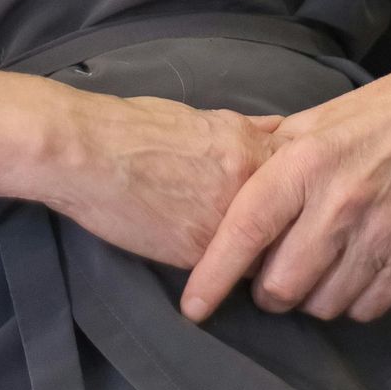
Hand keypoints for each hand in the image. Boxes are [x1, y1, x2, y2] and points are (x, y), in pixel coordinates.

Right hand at [46, 91, 281, 269]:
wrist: (89, 153)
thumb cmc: (134, 128)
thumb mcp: (200, 116)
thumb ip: (245, 130)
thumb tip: (277, 128)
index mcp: (249, 145)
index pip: (302, 180)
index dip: (298, 196)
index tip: (295, 204)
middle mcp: (247, 183)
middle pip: (293, 222)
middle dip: (288, 231)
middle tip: (279, 238)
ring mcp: (225, 222)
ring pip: (266, 252)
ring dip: (261, 256)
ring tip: (246, 256)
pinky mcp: (199, 255)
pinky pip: (230, 273)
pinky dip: (227, 271)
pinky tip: (217, 266)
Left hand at [179, 6, 390, 325]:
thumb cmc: (376, 112)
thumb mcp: (313, 120)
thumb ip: (267, 156)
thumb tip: (218, 186)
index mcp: (305, 163)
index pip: (246, 231)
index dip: (214, 276)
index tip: (193, 307)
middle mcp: (339, 203)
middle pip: (281, 286)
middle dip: (267, 292)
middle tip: (269, 277)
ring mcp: (379, 233)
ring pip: (323, 304)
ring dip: (310, 299)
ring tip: (313, 273)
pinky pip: (367, 309)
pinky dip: (351, 303)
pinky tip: (349, 277)